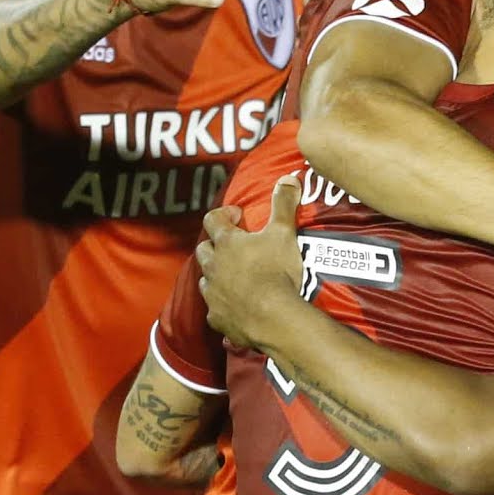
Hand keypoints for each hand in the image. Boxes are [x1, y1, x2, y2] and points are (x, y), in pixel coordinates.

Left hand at [196, 177, 305, 348]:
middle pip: (204, 249)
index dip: (224, 215)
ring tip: (236, 278)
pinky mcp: (217, 317)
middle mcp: (213, 266)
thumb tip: (289, 177)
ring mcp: (212, 293)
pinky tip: (237, 308)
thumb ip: (284, 204)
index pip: (213, 219)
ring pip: (206, 279)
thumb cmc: (276, 271)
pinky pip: (216, 309)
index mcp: (227, 243)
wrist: (271, 317)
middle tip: (235, 248)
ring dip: (217, 275)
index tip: (238, 216)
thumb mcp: (284, 233)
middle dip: (216, 246)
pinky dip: (224, 306)